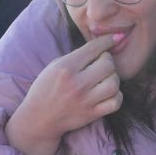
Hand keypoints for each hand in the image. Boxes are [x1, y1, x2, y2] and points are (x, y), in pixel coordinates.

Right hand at [6, 35, 122, 154]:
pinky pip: (115, 102)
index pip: (94, 48)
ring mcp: (85, 100)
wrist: (39, 117)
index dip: (108, 40)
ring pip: (114, 83)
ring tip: (105, 78)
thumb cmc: (45, 88)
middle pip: (108, 65)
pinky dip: (116, 96)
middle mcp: (77, 84)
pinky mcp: (91, 114)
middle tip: (102, 63)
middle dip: (108, 60)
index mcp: (66, 67)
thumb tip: (101, 45)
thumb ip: (77, 56)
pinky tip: (109, 93)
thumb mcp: (54, 66)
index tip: (116, 37)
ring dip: (113, 78)